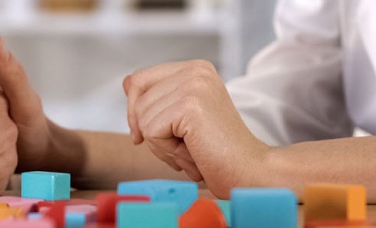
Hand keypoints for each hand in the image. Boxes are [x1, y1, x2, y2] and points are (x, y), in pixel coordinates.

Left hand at [123, 60, 268, 197]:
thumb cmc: (216, 152)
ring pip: (142, 117)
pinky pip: (150, 131)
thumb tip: (127, 83)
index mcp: (196, 68)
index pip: (139, 80)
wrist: (249, 172)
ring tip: (193, 149)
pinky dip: (167, 151)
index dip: (137, 111)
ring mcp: (194, 84)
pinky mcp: (190, 105)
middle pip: (137, 97)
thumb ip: (156, 98)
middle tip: (182, 145)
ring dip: (161, 145)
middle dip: (150, 130)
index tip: (149, 134)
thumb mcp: (181, 118)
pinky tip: (193, 153)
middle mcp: (196, 70)